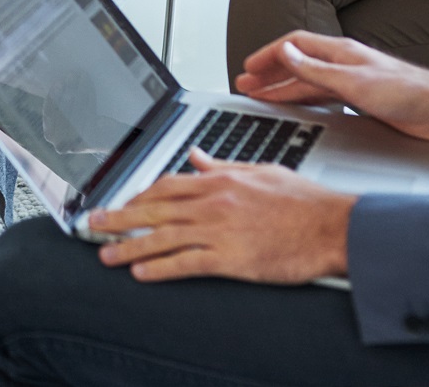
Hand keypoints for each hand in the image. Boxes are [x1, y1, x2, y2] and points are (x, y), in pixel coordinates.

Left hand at [88, 152, 355, 283]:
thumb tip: (198, 156)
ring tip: (106, 253)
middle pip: (154, 208)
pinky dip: (160, 268)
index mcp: (220, 180)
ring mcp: (220, 230)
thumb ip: (223, 165)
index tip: (123, 203)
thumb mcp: (260, 170)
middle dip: (120, 217)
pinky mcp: (231, 258)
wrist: (334, 226)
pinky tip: (142, 273)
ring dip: (129, 245)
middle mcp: (213, 202)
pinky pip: (186, 262)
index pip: (167, 185)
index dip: (139, 195)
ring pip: (162, 236)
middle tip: (94, 225)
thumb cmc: (304, 201)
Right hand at [233, 32, 428, 141]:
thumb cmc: (407, 92)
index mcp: (340, 52)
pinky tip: (298, 107)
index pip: (294, 46)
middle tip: (246, 84)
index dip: (269, 55)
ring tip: (262, 97)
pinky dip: (304, 101)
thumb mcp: (353, 81)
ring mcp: (352, 82)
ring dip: (284, 89)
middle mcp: (343, 64)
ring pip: (308, 83)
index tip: (249, 67)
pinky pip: (323, 97)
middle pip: (298, 65)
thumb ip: (315, 69)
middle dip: (270, 74)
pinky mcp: (361, 100)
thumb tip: (285, 52)